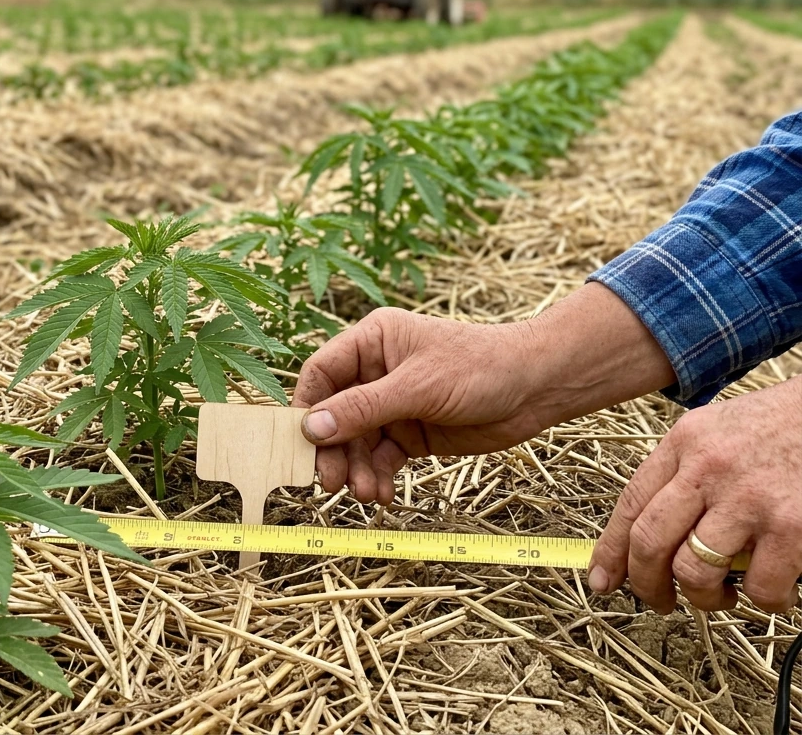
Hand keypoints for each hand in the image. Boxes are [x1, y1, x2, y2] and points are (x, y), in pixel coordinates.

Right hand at [292, 308, 551, 503]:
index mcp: (371, 342)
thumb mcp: (417, 386)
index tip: (300, 444)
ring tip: (365, 494)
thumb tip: (311, 428)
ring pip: (356, 442)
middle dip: (333, 450)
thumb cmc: (480, 367)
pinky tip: (382, 495)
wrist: (535, 389)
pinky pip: (380, 458)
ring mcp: (392, 405)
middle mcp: (375, 372)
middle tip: (331, 483)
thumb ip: (363, 408)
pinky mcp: (409, 433)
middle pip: (334, 415)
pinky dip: (377, 477)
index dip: (306, 408)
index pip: (322, 374)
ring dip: (356, 470)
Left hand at [588, 377, 801, 613]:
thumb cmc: (779, 426)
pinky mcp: (791, 526)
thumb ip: (683, 473)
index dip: (611, 551)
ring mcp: (749, 498)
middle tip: (658, 602)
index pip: (630, 504)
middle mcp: (708, 468)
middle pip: (649, 542)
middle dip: (646, 584)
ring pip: (694, 571)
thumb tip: (649, 532)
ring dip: (703, 598)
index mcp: (684, 443)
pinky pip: (760, 586)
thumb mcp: (716, 431)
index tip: (601, 580)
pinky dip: (763, 598)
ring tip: (721, 595)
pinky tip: (772, 587)